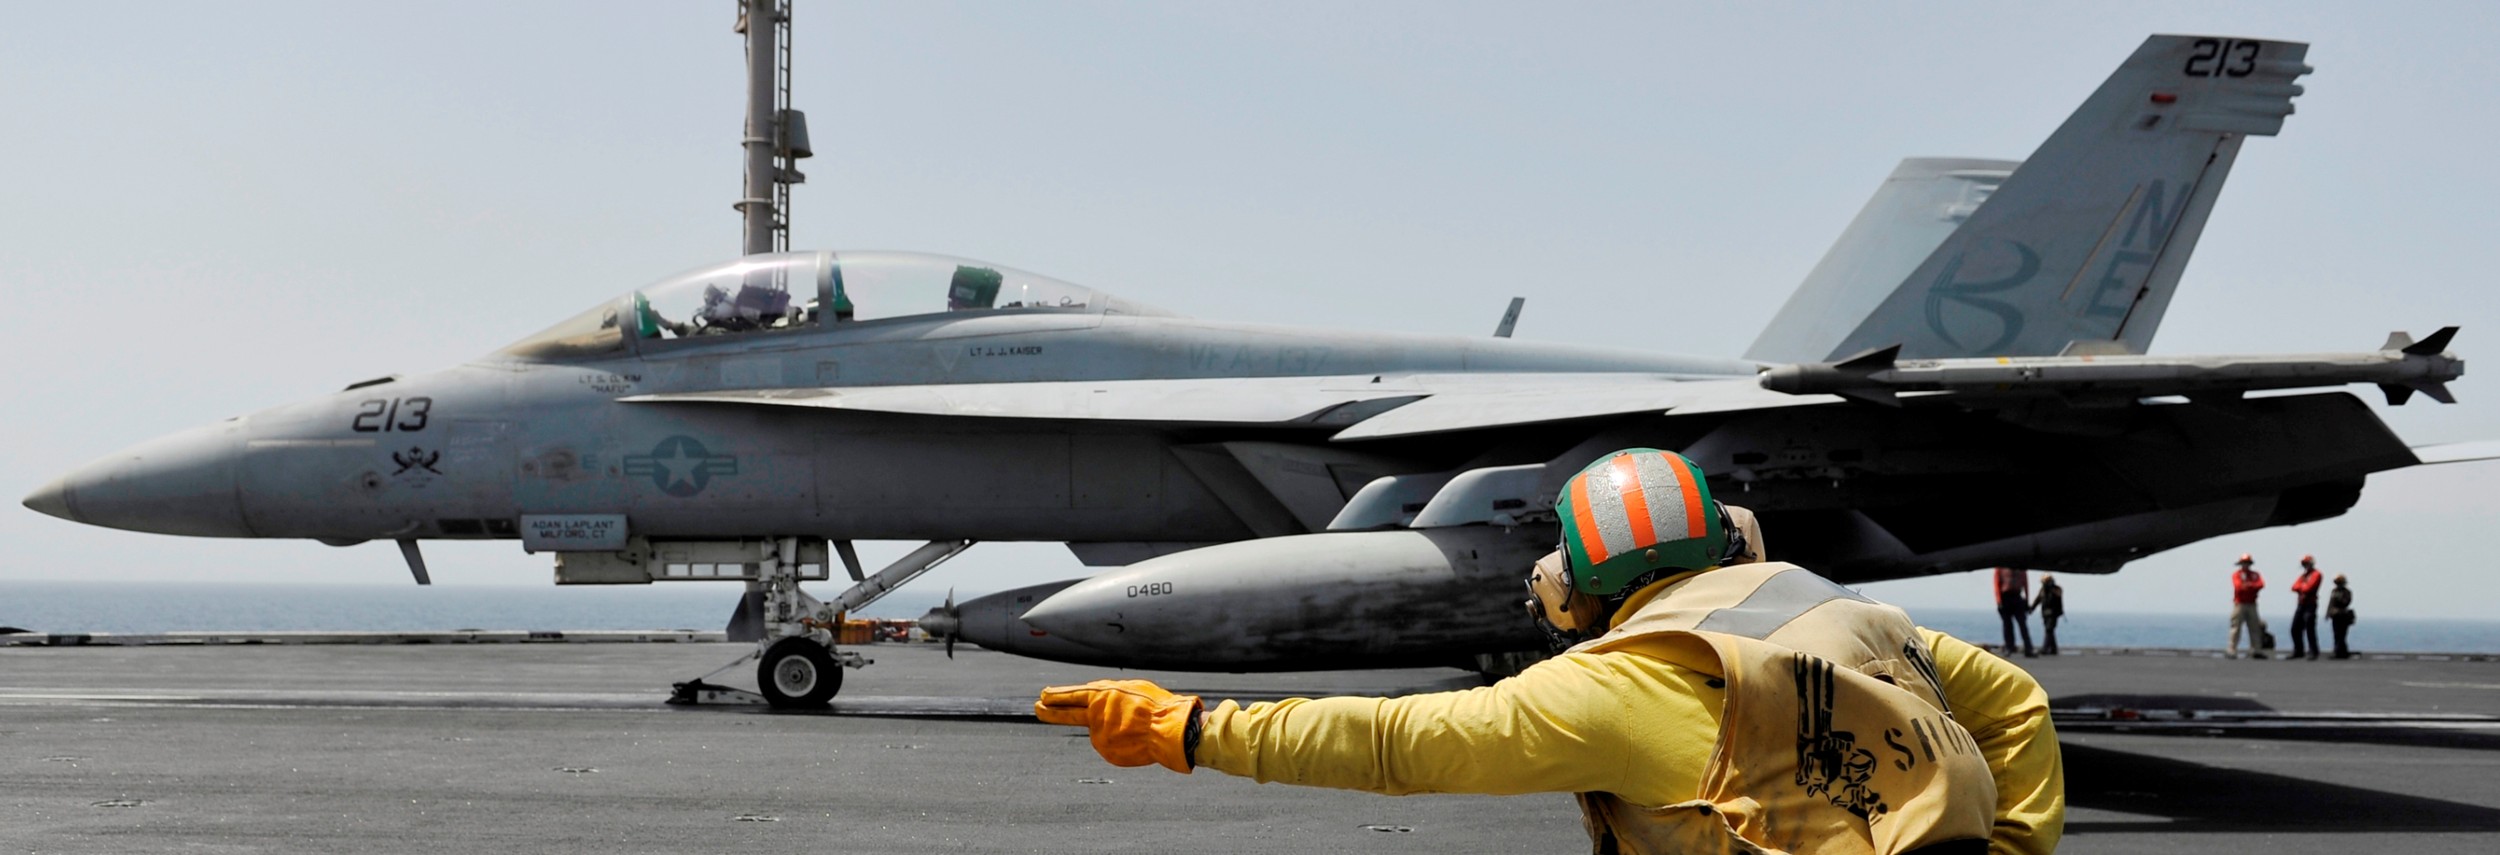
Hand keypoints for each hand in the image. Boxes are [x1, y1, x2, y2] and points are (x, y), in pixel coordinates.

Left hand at [1035, 679, 1202, 772]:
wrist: (1166, 729)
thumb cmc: (1153, 705)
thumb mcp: (1130, 689)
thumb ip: (1109, 695)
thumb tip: (1095, 700)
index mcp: (1101, 696)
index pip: (1072, 695)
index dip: (1057, 696)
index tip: (1044, 695)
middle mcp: (1095, 715)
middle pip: (1067, 713)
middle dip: (1050, 711)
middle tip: (1037, 708)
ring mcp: (1099, 735)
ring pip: (1101, 731)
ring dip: (1114, 729)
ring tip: (1135, 726)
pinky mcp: (1106, 752)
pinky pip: (1110, 745)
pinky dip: (1120, 742)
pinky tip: (1135, 739)